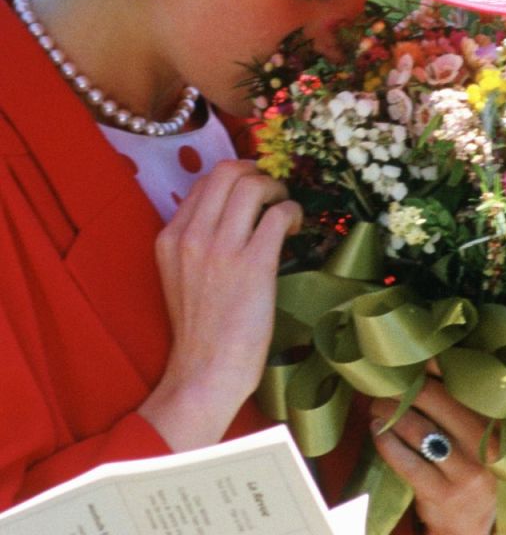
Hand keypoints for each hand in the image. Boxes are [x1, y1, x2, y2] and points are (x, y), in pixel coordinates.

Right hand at [138, 160, 299, 449]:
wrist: (205, 372)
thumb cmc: (201, 328)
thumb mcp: (181, 275)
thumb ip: (197, 241)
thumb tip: (232, 212)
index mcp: (170, 238)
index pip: (204, 182)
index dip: (235, 178)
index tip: (253, 192)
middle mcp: (192, 236)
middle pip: (227, 171)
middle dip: (257, 173)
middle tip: (272, 193)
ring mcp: (222, 248)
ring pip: (253, 185)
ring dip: (278, 189)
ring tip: (285, 208)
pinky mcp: (253, 263)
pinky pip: (279, 214)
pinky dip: (293, 212)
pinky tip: (296, 227)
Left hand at [370, 373, 497, 534]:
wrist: (469, 527)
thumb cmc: (467, 469)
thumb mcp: (475, 437)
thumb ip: (458, 403)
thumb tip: (430, 360)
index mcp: (495, 424)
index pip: (463, 384)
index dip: (433, 369)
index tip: (411, 363)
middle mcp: (486, 445)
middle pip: (438, 400)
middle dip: (405, 388)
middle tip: (385, 385)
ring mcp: (465, 470)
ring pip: (420, 429)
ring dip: (391, 413)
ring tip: (377, 406)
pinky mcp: (441, 492)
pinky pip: (407, 461)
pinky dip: (387, 442)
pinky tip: (377, 432)